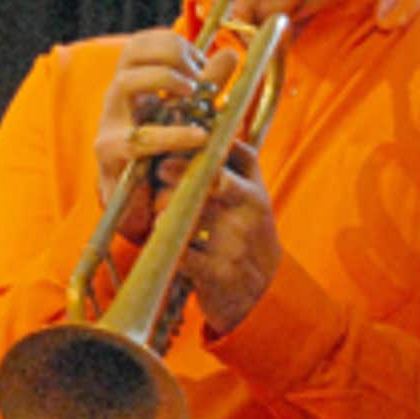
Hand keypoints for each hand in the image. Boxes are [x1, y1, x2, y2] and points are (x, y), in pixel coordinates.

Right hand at [95, 29, 225, 242]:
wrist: (140, 206)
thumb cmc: (164, 157)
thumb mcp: (190, 116)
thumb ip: (208, 86)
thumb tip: (229, 54)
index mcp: (133, 85)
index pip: (142, 43)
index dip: (174, 43)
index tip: (202, 64)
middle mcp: (117, 98)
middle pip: (132, 52)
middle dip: (172, 55)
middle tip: (199, 77)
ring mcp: (110, 123)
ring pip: (126, 82)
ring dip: (166, 80)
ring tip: (194, 94)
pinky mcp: (112, 153)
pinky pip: (140, 138)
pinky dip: (174, 134)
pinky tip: (199, 136)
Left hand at [176, 139, 278, 333]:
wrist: (260, 293)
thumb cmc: (245, 236)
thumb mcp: (250, 198)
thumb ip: (236, 163)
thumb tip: (211, 125)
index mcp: (255, 189)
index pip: (234, 151)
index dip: (201, 142)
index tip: (178, 141)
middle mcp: (251, 212)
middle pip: (207, 177)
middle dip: (175, 171)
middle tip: (160, 171)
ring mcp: (236, 243)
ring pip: (187, 213)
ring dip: (164, 209)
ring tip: (159, 210)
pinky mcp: (219, 273)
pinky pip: (181, 251)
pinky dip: (166, 244)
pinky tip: (164, 239)